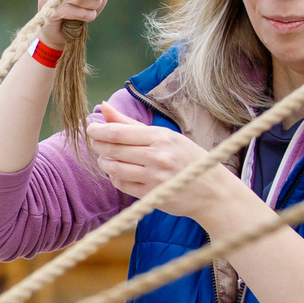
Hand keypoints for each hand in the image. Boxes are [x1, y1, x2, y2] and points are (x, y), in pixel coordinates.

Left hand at [84, 103, 242, 223]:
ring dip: (104, 163)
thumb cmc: (187, 158)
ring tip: (106, 158)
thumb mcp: (165, 136)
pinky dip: (115, 178)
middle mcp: (158, 156)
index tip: (90, 129)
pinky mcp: (151, 195)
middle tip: (95, 143)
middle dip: (98, 146)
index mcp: (161, 137)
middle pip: (113, 149)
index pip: (118, 132)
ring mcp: (154, 177)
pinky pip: (122, 185)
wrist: (213, 190)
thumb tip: (103, 107)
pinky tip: (119, 173)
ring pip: (114, 168)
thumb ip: (131, 124)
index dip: (98, 131)